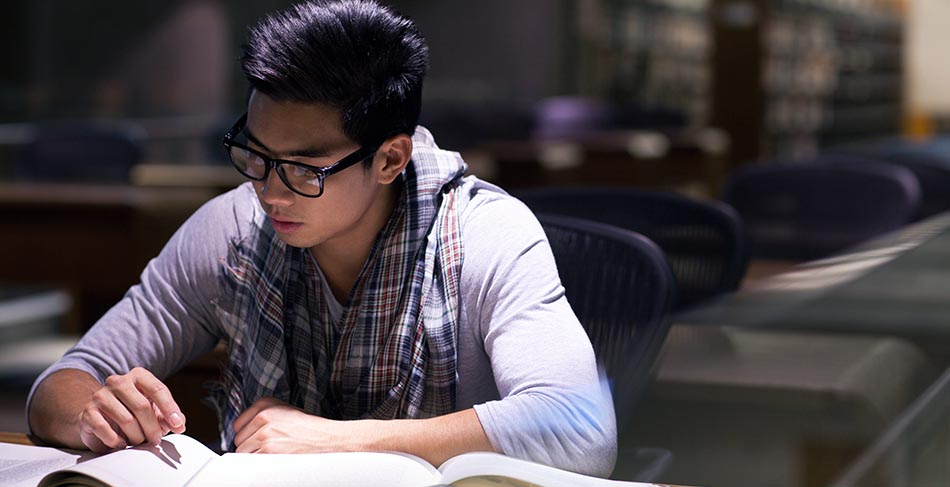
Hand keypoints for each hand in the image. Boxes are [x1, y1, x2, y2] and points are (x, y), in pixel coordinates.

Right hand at [77, 367, 185, 452]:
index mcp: (138, 376)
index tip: (178, 426)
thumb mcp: (153, 410)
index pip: (158, 389)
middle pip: (142, 406)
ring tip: (138, 441)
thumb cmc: (131, 412)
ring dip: (136, 436)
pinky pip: (104, 428)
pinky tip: (121, 443)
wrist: (97, 416)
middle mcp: (118, 381)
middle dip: (152, 428)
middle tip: (155, 440)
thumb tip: (179, 423)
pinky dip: (116, 440)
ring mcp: (101, 396)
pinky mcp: (88, 412)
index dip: (170, 409)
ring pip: (126, 420)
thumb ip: (168, 416)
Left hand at [232, 397, 357, 453]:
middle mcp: (263, 416)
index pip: (238, 425)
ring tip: (272, 454)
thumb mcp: (285, 411)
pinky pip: (251, 461)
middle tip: (267, 448)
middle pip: (239, 440)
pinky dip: (259, 464)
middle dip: (250, 447)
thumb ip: (262, 416)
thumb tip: (242, 434)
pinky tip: (273, 459)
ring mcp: (264, 433)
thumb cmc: (308, 428)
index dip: (246, 435)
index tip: (254, 440)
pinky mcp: (268, 450)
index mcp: (265, 404)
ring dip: (254, 456)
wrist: (326, 438)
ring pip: (243, 452)